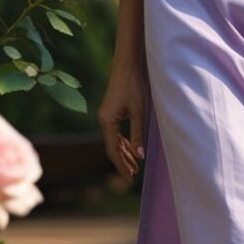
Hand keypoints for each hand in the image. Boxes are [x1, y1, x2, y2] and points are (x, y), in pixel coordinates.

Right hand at [97, 61, 146, 181]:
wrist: (127, 66)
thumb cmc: (133, 86)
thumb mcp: (139, 111)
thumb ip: (138, 133)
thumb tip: (139, 155)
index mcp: (107, 122)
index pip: (113, 150)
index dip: (122, 165)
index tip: (130, 178)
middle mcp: (103, 121)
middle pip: (112, 148)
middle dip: (122, 162)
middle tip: (133, 176)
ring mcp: (106, 116)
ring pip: (114, 141)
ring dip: (123, 153)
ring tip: (134, 165)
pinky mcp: (111, 112)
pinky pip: (116, 132)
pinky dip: (123, 142)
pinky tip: (131, 148)